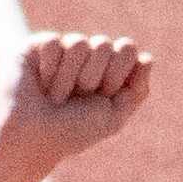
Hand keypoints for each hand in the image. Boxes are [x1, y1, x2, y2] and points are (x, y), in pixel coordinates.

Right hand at [0, 33, 152, 165]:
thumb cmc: (74, 132)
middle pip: (104, 44)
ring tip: (56, 97)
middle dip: (92, 78)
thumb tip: (148, 58)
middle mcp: (88, 57)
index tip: (103, 96)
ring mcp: (64, 49)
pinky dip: (50, 70)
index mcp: (109, 70)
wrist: (34, 139)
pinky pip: (55, 43)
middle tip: (76, 99)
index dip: (117, 74)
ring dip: (69, 79)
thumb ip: (137, 91)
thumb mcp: (113, 118)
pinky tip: (41, 83)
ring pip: (79, 44)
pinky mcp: (39, 45)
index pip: (127, 49)